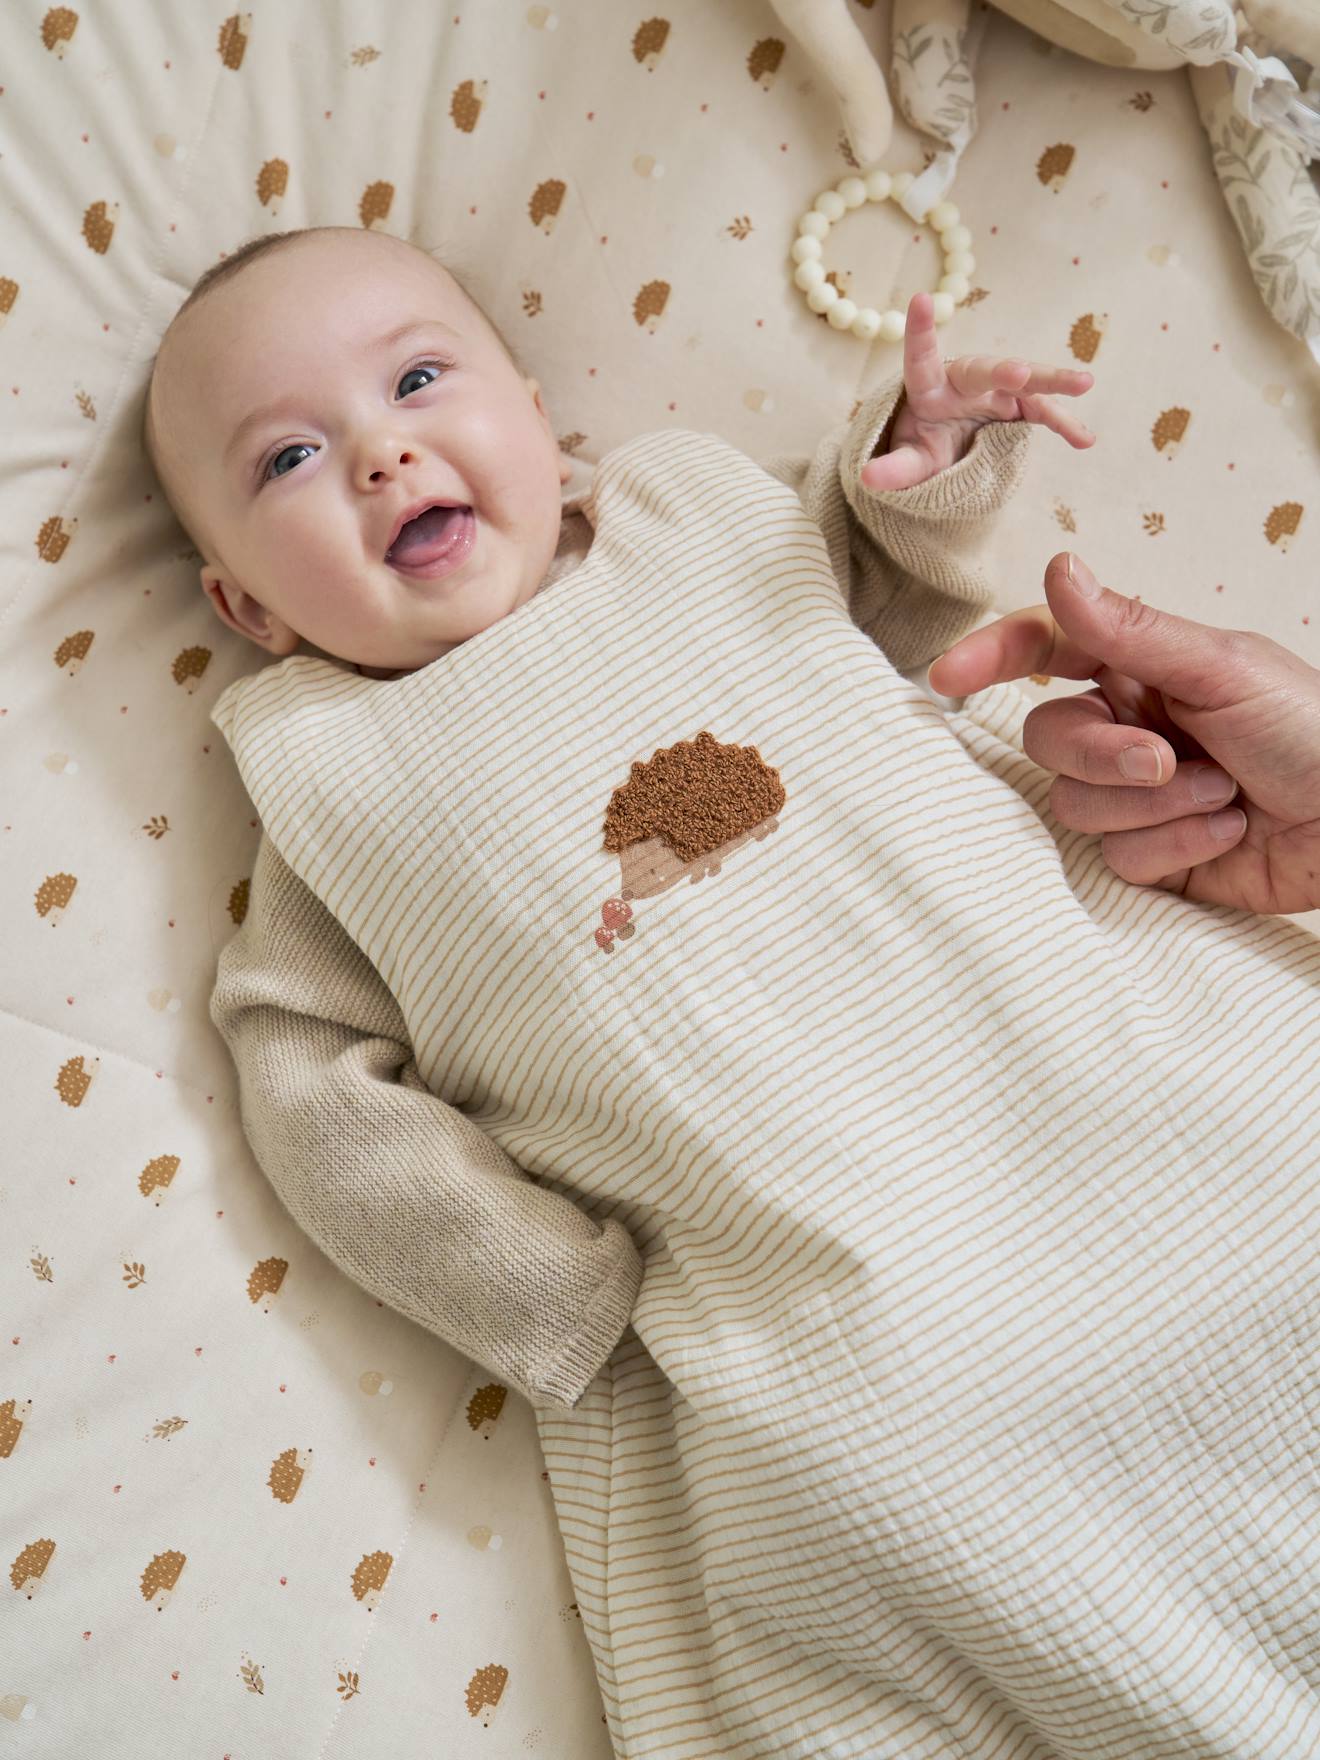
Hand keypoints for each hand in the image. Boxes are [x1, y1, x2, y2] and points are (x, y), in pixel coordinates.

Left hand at [860, 292, 1095, 492]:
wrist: (950, 440)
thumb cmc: (925, 440)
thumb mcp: (911, 458)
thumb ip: (894, 467)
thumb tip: (866, 479)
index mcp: (930, 386)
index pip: (920, 359)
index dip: (920, 332)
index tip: (919, 301)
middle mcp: (966, 380)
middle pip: (984, 370)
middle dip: (1002, 371)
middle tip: (1018, 374)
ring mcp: (998, 390)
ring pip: (1027, 382)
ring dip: (1054, 382)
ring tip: (1084, 383)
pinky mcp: (1021, 405)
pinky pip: (1045, 412)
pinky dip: (1065, 424)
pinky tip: (1085, 440)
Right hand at [927, 552, 1319, 914]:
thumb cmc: (1313, 730)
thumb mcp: (1224, 667)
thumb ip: (1130, 630)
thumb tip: (1060, 568)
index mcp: (1143, 668)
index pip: (1046, 650)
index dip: (992, 657)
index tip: (946, 677)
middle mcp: (1128, 728)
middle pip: (1049, 740)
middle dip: (1106, 756)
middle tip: (1169, 761)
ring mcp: (1136, 795)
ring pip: (1077, 804)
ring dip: (1156, 806)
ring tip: (1224, 795)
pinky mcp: (1151, 857)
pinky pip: (1117, 857)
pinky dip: (1176, 848)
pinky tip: (1228, 831)